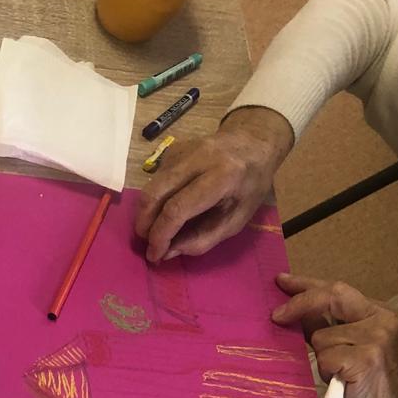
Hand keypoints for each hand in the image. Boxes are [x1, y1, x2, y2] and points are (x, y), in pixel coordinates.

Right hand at [135, 106, 292, 262]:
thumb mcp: (237, 220)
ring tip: (153, 229)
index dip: (161, 235)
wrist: (253, 142)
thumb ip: (203, 239)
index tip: (154, 254)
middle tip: (147, 243)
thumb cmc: (250, 186)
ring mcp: (182, 150)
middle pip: (154, 194)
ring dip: (145, 214)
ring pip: (150, 187)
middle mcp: (198, 158)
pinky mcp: (172, 149)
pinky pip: (155, 179)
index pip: (177, 209)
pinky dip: (154, 199)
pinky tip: (165, 206)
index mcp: (222, 176)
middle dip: (144, 224)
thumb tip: (168, 252)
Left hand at [271, 274, 397, 397]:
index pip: (339, 290)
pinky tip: (341, 383)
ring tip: (338, 375)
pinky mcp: (366, 357)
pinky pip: (325, 357)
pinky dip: (325, 372)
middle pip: (331, 297)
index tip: (281, 281)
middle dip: (299, 304)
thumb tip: (295, 312)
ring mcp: (378, 338)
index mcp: (382, 314)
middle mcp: (384, 320)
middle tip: (275, 316)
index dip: (307, 285)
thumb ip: (329, 329)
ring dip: (321, 357)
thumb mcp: (351, 351)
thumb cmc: (364, 391)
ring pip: (321, 336)